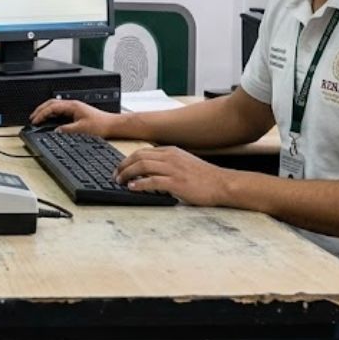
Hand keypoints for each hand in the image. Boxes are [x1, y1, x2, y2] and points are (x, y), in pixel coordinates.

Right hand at [30, 99, 118, 136]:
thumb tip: (55, 131)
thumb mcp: (81, 130)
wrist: (112, 125)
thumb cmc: (101, 125)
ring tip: (38, 118)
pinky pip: (60, 111)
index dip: (41, 113)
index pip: (52, 107)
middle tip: (32, 117)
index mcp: (72, 106)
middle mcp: (72, 105)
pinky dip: (52, 114)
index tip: (35, 120)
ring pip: (55, 106)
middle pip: (51, 103)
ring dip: (45, 111)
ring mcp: (74, 108)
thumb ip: (67, 130)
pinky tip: (50, 120)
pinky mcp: (77, 112)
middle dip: (40, 110)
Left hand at [113, 146, 232, 205]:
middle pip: (138, 157)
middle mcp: (170, 157)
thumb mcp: (184, 162)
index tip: (120, 168)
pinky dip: (140, 184)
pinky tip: (132, 188)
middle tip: (115, 176)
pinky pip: (153, 181)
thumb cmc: (205, 177)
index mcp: (171, 151)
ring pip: (142, 166)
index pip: (142, 152)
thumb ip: (167, 162)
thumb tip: (149, 169)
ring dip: (127, 174)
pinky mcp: (177, 183)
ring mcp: (173, 169)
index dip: (127, 160)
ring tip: (120, 181)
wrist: (223, 184)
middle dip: (123, 166)